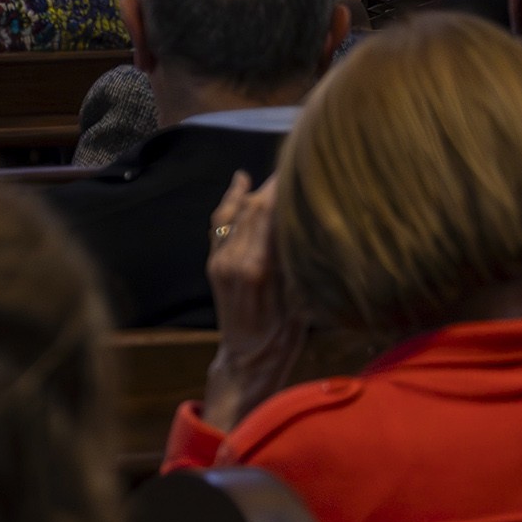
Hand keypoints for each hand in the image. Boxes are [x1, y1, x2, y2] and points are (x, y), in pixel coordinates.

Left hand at [202, 171, 303, 431]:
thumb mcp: (300, 302)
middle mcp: (233, 258)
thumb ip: (298, 262)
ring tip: (273, 169)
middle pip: (251, 208)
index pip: (268, 216)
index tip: (300, 168)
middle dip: (271, 183)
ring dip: (253, 188)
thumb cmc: (282, 337)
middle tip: (293, 162)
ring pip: (234, 212)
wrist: (246, 360)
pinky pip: (220, 223)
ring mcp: (220, 259)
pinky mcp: (213, 262)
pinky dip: (231, 201)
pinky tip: (242, 181)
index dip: (281, 189)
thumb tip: (308, 226)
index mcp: (257, 268)